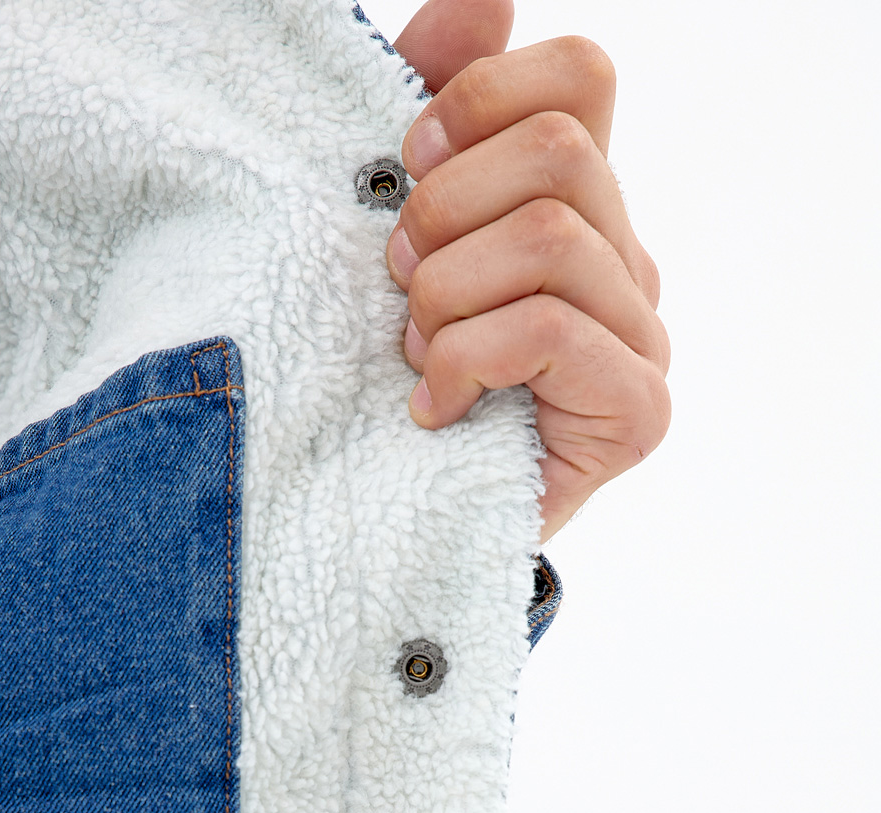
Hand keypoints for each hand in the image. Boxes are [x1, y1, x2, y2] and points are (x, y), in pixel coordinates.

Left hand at [390, 0, 669, 539]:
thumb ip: (435, 107)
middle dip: (441, 216)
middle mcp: (625, 259)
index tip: (410, 163)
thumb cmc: (381, 373)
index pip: (580, 77)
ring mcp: (642, 336)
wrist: (385, 523)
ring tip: (414, 356)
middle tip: (398, 284)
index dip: (480, 98)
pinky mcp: (637, 411)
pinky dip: (464, 362)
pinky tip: (434, 409)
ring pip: (548, 238)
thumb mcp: (392, 227)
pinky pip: (549, 328)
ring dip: (444, 300)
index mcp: (578, 200)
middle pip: (557, 154)